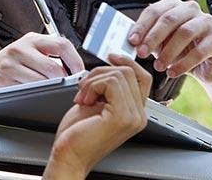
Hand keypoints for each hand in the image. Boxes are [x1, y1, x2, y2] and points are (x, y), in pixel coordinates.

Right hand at [0, 32, 83, 89]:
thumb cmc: (10, 72)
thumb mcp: (30, 58)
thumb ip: (50, 59)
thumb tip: (76, 71)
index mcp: (32, 40)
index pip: (62, 44)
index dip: (75, 61)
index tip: (80, 74)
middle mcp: (21, 47)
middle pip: (54, 67)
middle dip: (63, 82)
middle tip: (65, 90)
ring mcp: (11, 61)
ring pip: (42, 81)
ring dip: (49, 91)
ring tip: (45, 93)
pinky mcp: (3, 76)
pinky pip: (28, 89)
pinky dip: (34, 95)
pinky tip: (30, 95)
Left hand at [44, 55, 150, 178]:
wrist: (68, 155)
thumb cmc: (77, 133)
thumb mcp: (97, 102)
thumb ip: (110, 86)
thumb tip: (112, 65)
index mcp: (135, 112)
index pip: (142, 77)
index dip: (127, 62)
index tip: (112, 57)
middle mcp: (139, 116)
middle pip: (129, 72)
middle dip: (100, 73)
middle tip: (85, 88)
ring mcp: (133, 117)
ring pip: (119, 74)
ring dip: (93, 81)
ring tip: (84, 97)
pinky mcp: (122, 116)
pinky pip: (111, 83)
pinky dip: (92, 86)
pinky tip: (85, 101)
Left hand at [128, 0, 211, 83]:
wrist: (207, 66)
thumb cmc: (179, 51)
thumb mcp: (160, 44)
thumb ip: (146, 39)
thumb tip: (128, 42)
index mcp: (174, 5)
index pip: (155, 10)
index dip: (142, 26)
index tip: (132, 41)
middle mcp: (191, 8)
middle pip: (169, 18)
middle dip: (153, 37)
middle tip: (141, 54)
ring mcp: (207, 21)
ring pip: (184, 33)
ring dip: (168, 52)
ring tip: (158, 66)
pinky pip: (199, 50)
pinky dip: (183, 64)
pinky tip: (173, 73)